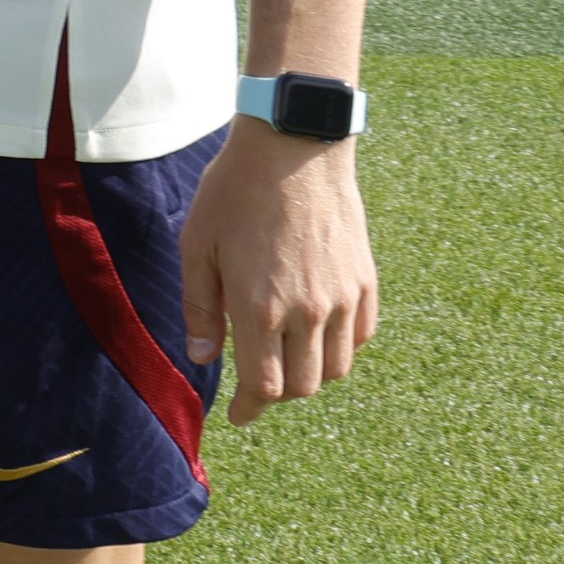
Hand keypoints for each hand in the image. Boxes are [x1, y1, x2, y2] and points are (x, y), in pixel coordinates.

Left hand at [180, 129, 376, 422]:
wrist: (294, 147)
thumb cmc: (234, 193)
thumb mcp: (198, 247)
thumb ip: (200, 308)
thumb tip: (204, 359)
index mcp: (260, 308)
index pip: (264, 386)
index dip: (250, 408)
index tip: (238, 416)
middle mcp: (308, 311)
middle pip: (303, 386)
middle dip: (277, 396)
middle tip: (257, 385)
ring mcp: (343, 297)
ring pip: (336, 368)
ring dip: (311, 376)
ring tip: (286, 361)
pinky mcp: (366, 280)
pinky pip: (362, 336)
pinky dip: (341, 348)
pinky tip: (318, 335)